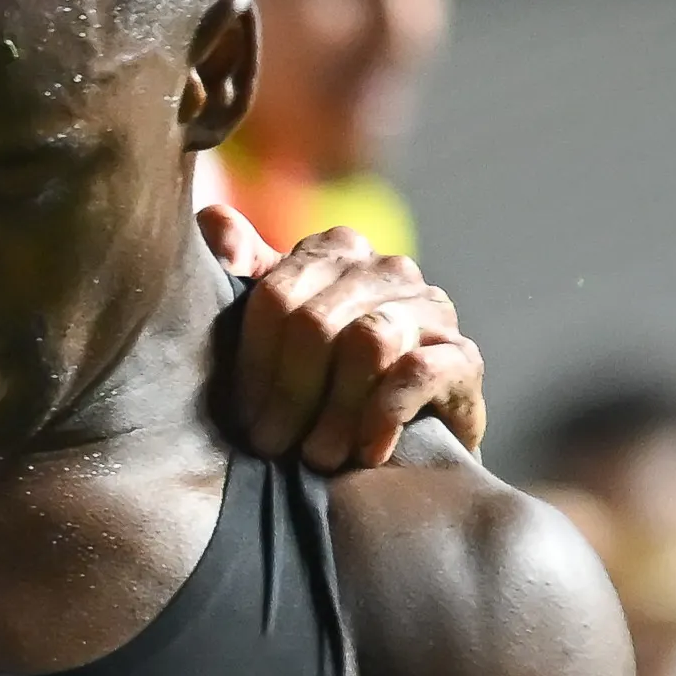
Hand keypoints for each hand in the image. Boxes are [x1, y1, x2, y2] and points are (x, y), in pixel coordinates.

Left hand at [206, 206, 487, 469]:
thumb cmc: (321, 380)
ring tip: (315, 455)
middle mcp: (388, 269)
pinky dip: (381, 416)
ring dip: (333, 411)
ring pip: (368, 343)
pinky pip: (415, 373)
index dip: (252, 362)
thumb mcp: (273, 326)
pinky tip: (365, 451)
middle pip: (315, 323)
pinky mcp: (463, 357)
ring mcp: (431, 309)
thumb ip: (244, 270)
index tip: (242, 413)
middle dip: (286, 394)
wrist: (402, 442)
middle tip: (269, 443)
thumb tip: (212, 219)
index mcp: (336, 251)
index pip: (275, 296)